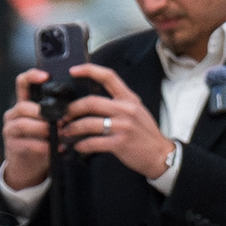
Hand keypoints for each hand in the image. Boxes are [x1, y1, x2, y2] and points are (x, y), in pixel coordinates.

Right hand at [1, 69, 54, 192]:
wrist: (29, 167)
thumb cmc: (43, 141)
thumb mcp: (49, 124)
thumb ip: (58, 114)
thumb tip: (78, 106)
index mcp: (25, 104)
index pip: (22, 83)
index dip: (32, 76)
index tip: (46, 75)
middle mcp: (14, 114)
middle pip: (24, 106)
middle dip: (44, 113)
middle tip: (62, 120)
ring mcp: (10, 129)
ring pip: (24, 124)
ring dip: (43, 129)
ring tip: (59, 134)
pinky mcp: (12, 145)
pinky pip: (26, 143)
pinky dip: (43, 146)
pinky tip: (56, 148)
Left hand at [63, 64, 174, 179]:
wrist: (161, 155)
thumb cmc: (145, 134)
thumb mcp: (137, 111)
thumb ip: (119, 103)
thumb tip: (92, 101)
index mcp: (129, 99)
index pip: (108, 77)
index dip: (89, 70)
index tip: (73, 70)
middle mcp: (126, 109)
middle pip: (91, 102)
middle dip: (72, 108)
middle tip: (64, 115)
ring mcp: (123, 126)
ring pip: (88, 123)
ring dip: (73, 128)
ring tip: (67, 131)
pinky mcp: (120, 143)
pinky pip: (93, 142)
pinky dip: (82, 145)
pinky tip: (78, 146)